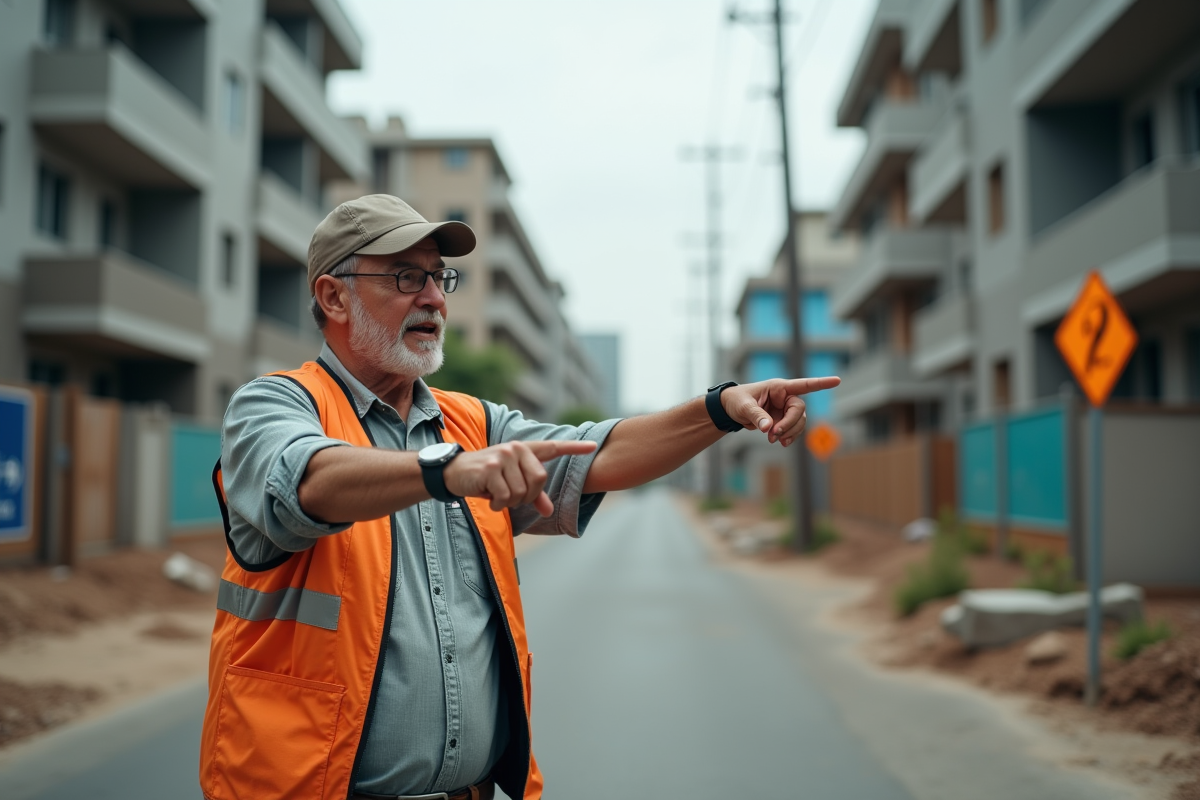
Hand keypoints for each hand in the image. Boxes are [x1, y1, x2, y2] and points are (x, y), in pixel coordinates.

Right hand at [443, 440, 598, 516]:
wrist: (455, 472)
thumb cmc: (486, 478)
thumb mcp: (510, 483)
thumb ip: (532, 494)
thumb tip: (549, 511)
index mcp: (525, 450)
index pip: (553, 447)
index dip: (575, 448)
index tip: (593, 446)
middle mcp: (516, 449)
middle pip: (540, 480)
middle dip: (527, 496)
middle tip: (509, 495)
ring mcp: (504, 457)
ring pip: (522, 492)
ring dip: (509, 501)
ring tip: (496, 494)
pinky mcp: (491, 469)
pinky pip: (506, 497)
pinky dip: (497, 504)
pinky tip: (488, 497)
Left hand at [720, 376, 840, 446]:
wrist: (730, 410)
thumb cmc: (736, 401)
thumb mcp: (744, 407)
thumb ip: (757, 416)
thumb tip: (768, 428)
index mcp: (778, 387)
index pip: (803, 384)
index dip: (820, 383)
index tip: (837, 380)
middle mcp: (785, 397)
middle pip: (799, 410)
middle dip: (790, 424)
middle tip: (774, 434)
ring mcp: (785, 409)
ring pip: (799, 422)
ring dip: (789, 432)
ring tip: (772, 439)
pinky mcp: (783, 420)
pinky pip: (793, 429)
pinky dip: (789, 437)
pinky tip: (780, 442)